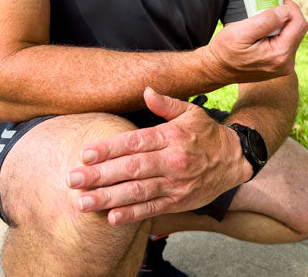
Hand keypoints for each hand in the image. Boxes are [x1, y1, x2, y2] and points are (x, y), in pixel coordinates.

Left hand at [66, 88, 251, 224]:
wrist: (235, 159)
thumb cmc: (206, 133)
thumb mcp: (190, 112)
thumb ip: (165, 103)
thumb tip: (145, 90)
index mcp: (171, 136)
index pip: (134, 142)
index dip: (108, 149)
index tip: (84, 155)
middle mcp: (172, 160)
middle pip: (131, 168)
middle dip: (100, 175)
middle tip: (72, 179)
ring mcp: (176, 183)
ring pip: (138, 192)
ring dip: (108, 198)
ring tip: (82, 202)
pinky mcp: (179, 201)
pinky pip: (153, 209)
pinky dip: (132, 214)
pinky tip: (111, 217)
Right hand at [204, 0, 307, 83]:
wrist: (217, 70)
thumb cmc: (225, 51)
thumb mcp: (241, 32)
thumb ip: (266, 21)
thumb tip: (285, 10)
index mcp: (279, 54)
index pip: (299, 24)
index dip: (290, 8)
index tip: (275, 2)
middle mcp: (286, 63)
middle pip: (298, 29)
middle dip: (284, 16)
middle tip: (265, 12)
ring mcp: (284, 66)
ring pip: (293, 35)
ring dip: (280, 26)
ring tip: (260, 25)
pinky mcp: (280, 65)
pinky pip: (286, 43)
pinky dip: (277, 35)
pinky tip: (262, 35)